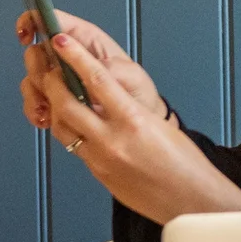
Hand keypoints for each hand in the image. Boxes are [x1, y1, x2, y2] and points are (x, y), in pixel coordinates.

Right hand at [17, 9, 166, 130]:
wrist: (137, 123)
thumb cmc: (135, 90)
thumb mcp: (131, 77)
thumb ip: (111, 69)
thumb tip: (89, 68)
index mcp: (84, 39)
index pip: (50, 18)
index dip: (32, 22)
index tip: (26, 38)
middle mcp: (67, 55)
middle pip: (35, 51)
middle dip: (37, 69)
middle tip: (51, 85)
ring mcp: (59, 77)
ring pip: (32, 78)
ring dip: (35, 94)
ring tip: (49, 111)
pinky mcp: (54, 97)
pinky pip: (34, 100)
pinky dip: (35, 110)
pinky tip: (46, 119)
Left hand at [32, 30, 240, 224]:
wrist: (191, 201)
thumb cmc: (185, 163)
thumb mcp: (159, 125)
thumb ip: (129, 109)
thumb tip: (104, 95)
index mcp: (134, 121)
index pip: (97, 80)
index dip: (75, 57)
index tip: (60, 40)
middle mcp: (113, 140)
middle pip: (67, 103)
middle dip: (52, 82)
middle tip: (49, 68)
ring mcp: (101, 160)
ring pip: (62, 127)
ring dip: (54, 107)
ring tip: (54, 92)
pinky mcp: (98, 174)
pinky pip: (74, 147)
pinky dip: (68, 129)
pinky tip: (72, 120)